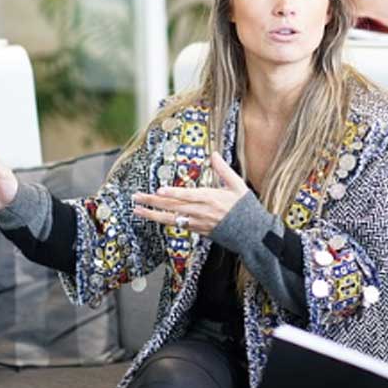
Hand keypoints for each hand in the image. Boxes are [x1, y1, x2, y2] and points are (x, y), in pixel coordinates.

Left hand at [132, 152, 248, 234]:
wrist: (250, 233)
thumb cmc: (244, 208)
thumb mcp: (237, 185)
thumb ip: (224, 169)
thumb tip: (214, 154)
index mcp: (210, 198)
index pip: (187, 195)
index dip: (173, 193)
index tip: (159, 190)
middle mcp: (201, 211)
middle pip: (173, 206)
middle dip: (153, 202)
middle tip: (136, 197)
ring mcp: (197, 222)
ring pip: (171, 218)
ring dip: (152, 214)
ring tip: (138, 210)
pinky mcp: (197, 230)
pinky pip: (177, 225)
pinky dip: (164, 221)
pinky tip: (153, 217)